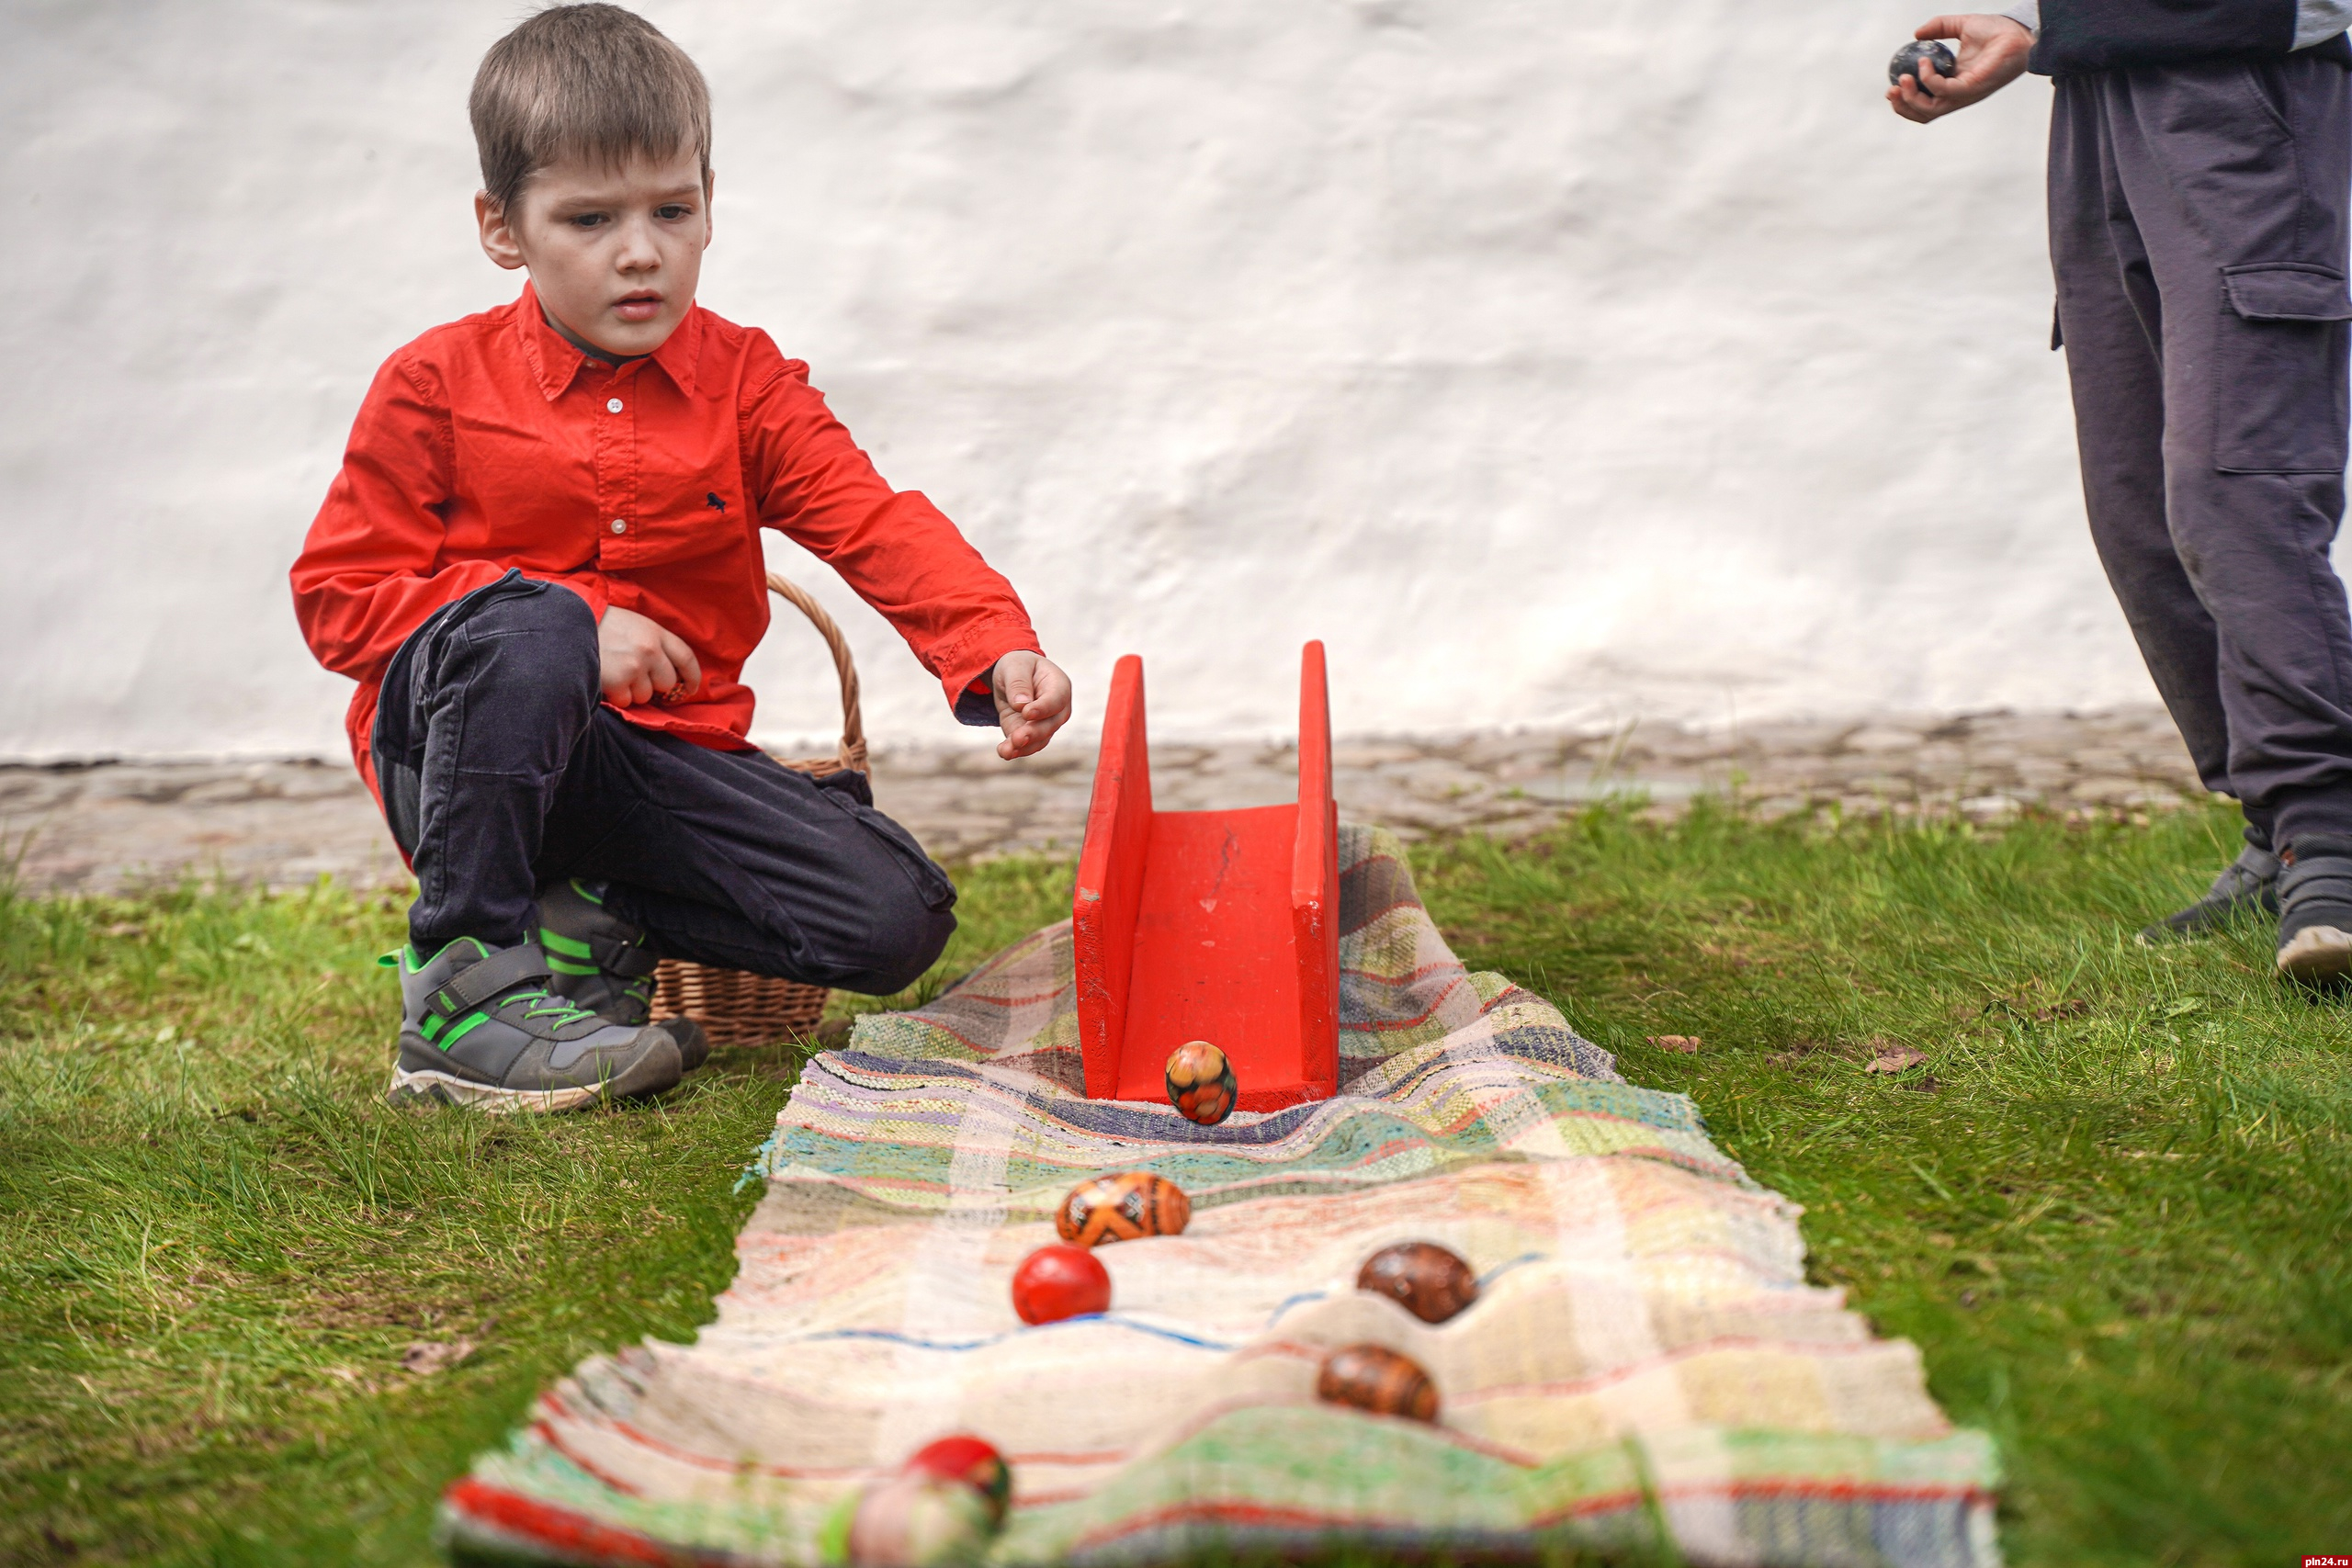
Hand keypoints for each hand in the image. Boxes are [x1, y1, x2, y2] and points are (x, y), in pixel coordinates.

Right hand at [597, 604, 701, 707]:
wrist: (565, 624)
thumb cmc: (598, 623)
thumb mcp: (632, 624)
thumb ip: (652, 643)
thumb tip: (669, 673)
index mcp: (655, 632)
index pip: (686, 658)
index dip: (692, 677)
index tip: (690, 689)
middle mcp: (649, 650)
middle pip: (668, 682)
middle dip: (654, 685)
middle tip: (635, 676)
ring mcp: (634, 667)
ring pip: (646, 695)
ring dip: (632, 691)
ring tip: (615, 673)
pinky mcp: (617, 682)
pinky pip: (626, 701)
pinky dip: (616, 696)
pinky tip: (605, 680)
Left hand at [990, 651, 1071, 759]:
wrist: (1012, 676)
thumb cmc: (1019, 666)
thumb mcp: (1015, 666)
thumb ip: (1018, 683)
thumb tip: (1021, 705)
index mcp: (1059, 686)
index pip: (1056, 700)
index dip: (1043, 708)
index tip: (1027, 713)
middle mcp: (1057, 709)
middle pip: (1050, 724)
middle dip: (1033, 733)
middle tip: (1017, 738)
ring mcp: (1045, 724)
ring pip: (1039, 740)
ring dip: (1023, 747)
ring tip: (1006, 751)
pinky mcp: (1030, 733)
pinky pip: (1026, 745)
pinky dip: (1015, 750)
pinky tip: (1004, 752)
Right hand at [1887, 14, 2030, 122]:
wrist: (2019, 30)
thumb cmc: (1997, 30)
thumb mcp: (1961, 26)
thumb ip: (1938, 28)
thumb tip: (1916, 35)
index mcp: (1953, 84)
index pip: (1925, 102)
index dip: (1906, 100)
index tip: (1892, 85)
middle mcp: (1957, 94)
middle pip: (1923, 115)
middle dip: (1902, 106)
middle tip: (1891, 89)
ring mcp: (1964, 95)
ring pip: (1930, 111)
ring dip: (1911, 98)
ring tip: (1903, 78)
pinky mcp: (1971, 89)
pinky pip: (1942, 90)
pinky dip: (1928, 80)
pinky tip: (1924, 63)